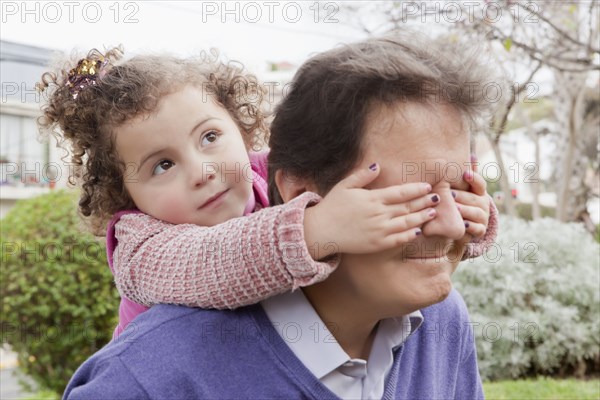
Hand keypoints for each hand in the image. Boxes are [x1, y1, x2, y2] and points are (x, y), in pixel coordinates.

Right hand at [304, 163, 439, 258]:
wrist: (321, 231)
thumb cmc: (332, 206)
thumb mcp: (345, 186)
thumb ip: (363, 176)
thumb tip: (378, 165)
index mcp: (372, 198)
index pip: (401, 192)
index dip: (416, 189)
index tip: (428, 187)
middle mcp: (378, 214)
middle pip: (408, 207)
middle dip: (424, 202)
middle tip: (439, 198)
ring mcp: (379, 230)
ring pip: (407, 223)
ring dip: (422, 217)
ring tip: (433, 213)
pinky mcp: (377, 244)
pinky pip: (398, 239)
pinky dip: (410, 235)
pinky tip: (419, 230)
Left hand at [453, 155, 489, 238]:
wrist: (461, 226)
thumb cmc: (459, 202)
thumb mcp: (462, 188)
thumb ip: (468, 174)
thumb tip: (472, 154)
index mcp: (478, 192)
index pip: (480, 183)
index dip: (474, 178)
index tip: (465, 174)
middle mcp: (483, 203)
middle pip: (475, 199)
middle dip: (463, 196)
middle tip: (451, 194)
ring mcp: (483, 217)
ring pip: (476, 213)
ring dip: (466, 210)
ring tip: (456, 208)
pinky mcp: (480, 230)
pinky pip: (477, 228)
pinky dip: (471, 227)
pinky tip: (463, 225)